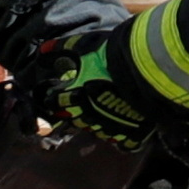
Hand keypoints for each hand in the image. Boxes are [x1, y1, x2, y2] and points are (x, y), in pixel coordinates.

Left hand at [34, 34, 168, 149]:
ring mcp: (111, 127)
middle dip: (75, 111)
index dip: (54, 97)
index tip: (55, 94)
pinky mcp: (132, 133)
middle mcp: (89, 115)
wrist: (146, 67)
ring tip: (104, 112)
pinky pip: (124, 143)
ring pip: (98, 132)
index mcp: (75, 96)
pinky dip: (123, 137)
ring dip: (98, 123)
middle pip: (75, 119)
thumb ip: (62, 49)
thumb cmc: (112, 55)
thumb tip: (42, 51)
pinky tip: (124, 128)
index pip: (54, 102)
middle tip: (81, 102)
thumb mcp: (84, 45)